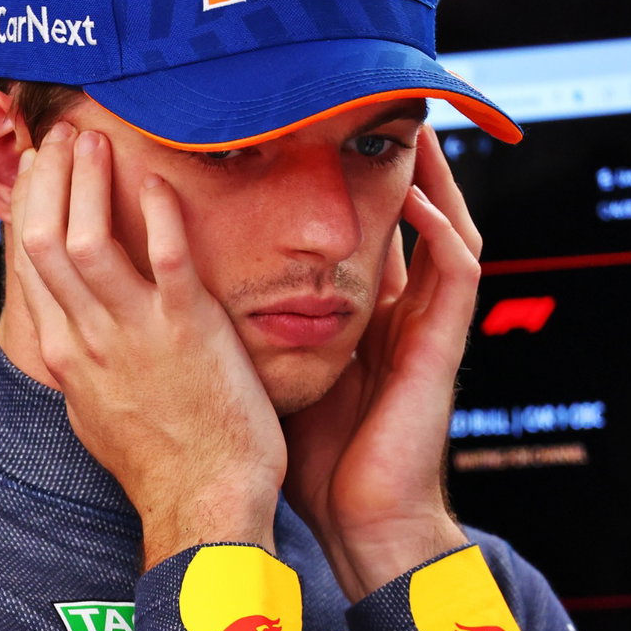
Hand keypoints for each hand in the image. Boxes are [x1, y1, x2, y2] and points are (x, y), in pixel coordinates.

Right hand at [8, 122, 286, 569]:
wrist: (202, 505)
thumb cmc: (162, 464)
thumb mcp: (96, 410)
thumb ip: (84, 361)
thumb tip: (73, 333)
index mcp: (66, 354)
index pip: (29, 264)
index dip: (29, 206)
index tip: (39, 170)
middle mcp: (87, 338)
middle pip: (44, 239)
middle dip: (49, 179)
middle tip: (64, 137)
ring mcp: (133, 333)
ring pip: (85, 238)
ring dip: (87, 181)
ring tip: (97, 140)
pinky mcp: (186, 330)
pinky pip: (163, 255)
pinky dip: (156, 212)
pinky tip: (157, 180)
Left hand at [281, 126, 473, 600]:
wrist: (351, 520)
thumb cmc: (301, 456)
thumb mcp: (263, 372)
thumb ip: (239, 329)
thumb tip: (174, 289)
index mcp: (353, 318)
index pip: (354, 234)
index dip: (339, 189)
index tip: (309, 142)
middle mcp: (393, 314)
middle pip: (403, 219)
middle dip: (392, 165)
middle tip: (367, 110)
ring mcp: (422, 328)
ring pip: (444, 230)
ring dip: (431, 179)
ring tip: (410, 130)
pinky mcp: (440, 348)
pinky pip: (456, 273)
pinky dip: (441, 231)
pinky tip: (417, 197)